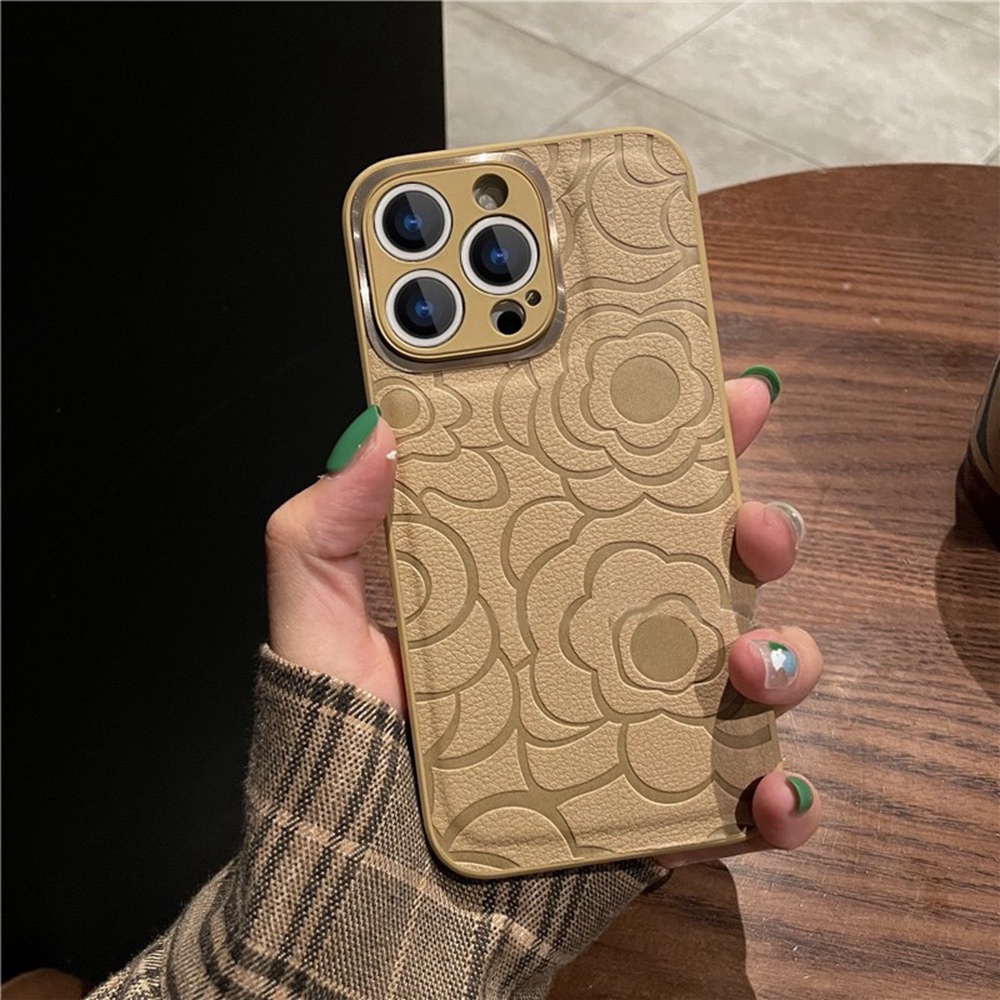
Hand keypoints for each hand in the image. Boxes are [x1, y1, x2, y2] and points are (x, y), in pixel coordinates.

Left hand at [265, 372, 821, 864]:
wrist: (370, 888)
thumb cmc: (345, 746)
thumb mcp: (321, 624)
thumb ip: (324, 528)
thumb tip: (378, 430)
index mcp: (547, 582)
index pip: (633, 493)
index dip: (692, 440)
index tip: (730, 397)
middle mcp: (613, 641)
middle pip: (722, 568)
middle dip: (766, 530)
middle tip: (751, 528)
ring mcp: (649, 725)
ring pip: (761, 670)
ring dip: (788, 656)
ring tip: (746, 665)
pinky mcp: (665, 812)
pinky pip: (753, 801)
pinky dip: (786, 796)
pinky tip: (770, 792)